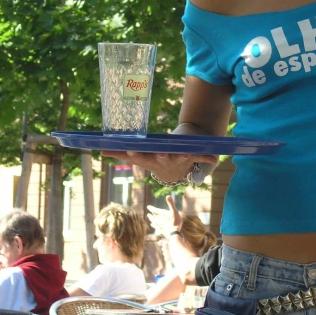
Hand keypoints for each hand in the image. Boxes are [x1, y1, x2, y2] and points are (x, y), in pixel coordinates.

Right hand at [101, 151, 216, 183]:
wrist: (181, 165)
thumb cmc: (157, 157)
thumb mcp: (141, 155)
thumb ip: (122, 152)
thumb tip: (101, 149)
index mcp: (150, 161)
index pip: (141, 158)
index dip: (137, 155)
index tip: (132, 150)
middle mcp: (164, 164)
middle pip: (161, 160)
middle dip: (161, 157)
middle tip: (160, 153)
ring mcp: (179, 162)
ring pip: (180, 159)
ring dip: (182, 157)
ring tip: (185, 153)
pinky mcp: (193, 158)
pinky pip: (200, 158)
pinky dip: (207, 157)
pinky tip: (214, 156)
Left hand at [147, 195, 183, 234]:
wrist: (175, 234)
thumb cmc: (175, 222)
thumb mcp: (174, 211)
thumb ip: (171, 204)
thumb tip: (168, 196)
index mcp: (162, 215)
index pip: (155, 210)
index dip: (151, 208)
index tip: (148, 207)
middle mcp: (160, 220)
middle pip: (154, 218)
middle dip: (151, 216)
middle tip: (148, 214)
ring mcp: (161, 226)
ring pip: (155, 223)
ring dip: (152, 221)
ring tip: (151, 221)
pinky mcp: (162, 231)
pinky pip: (157, 229)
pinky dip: (156, 227)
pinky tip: (156, 229)